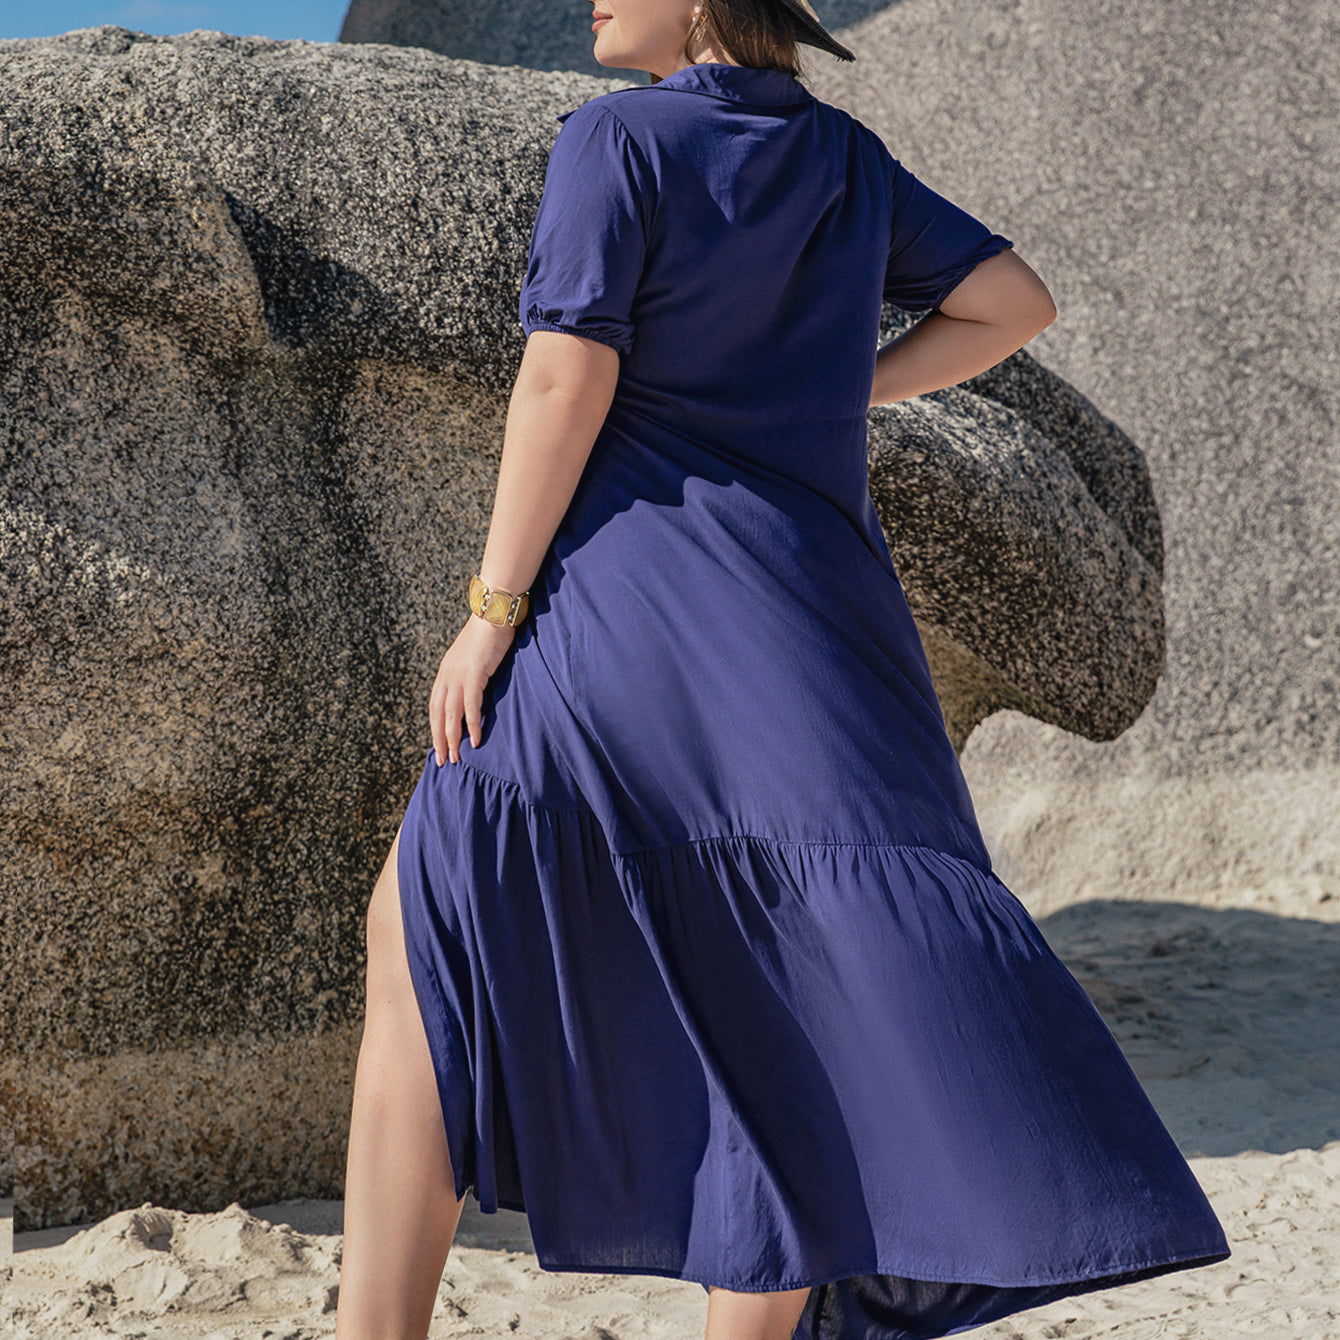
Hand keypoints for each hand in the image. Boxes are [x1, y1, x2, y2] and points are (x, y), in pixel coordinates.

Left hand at [429, 614, 517, 765]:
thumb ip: (469, 674)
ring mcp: (458, 677)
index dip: (434, 727)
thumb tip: (473, 690)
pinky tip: (475, 740)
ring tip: (456, 757)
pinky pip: (471, 707)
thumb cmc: (487, 635)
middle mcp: (447, 676)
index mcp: (444, 672)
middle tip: (443, 760)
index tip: (438, 745)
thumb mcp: (472, 657)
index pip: (434, 706)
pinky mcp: (474, 676)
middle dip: (439, 740)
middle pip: (438, 715)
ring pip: (450, 715)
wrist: (492, 615)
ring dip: (452, 739)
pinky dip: (472, 725)